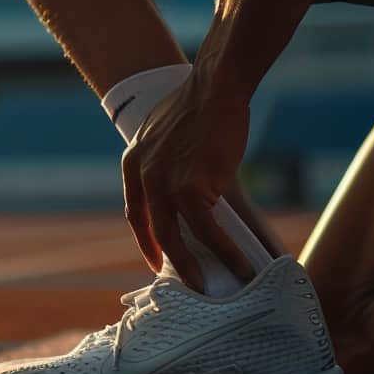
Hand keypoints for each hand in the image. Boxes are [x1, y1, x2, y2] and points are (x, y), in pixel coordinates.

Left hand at [121, 65, 253, 289]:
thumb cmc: (202, 107)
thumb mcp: (169, 135)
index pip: (136, 213)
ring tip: (212, 287)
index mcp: (133, 163)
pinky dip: (224, 251)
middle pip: (154, 231)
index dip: (147, 240)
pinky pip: (207, 230)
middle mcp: (143, 176)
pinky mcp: (191, 187)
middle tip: (186, 284)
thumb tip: (191, 193)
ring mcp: (164, 183)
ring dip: (197, 267)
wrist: (216, 87)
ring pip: (178, 238)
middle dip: (170, 261)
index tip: (156, 259)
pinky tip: (240, 264)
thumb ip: (168, 164)